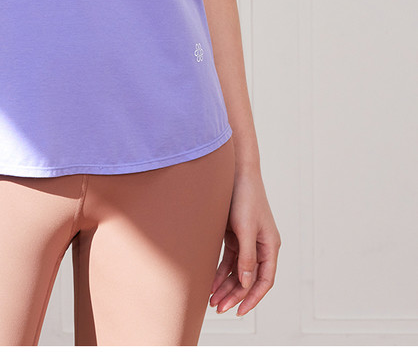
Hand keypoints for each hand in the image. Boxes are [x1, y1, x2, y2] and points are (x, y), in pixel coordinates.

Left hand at [209, 166, 280, 316]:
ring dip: (226, 286)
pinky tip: (210, 282)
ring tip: (212, 300)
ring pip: (238, 271)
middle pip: (249, 279)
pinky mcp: (235, 235)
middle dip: (235, 295)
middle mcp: (261, 246)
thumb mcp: (245, 229)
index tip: (240, 311)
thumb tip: (247, 283)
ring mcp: (247, 241)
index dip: (253, 298)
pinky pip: (229, 260)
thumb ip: (247, 257)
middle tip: (218, 308)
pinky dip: (220, 272)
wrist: (235, 171)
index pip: (265, 280)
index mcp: (270, 246)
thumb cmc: (245, 197)